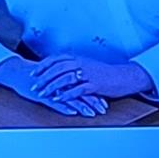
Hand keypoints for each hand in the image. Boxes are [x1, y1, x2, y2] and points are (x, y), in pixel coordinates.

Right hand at [0, 57, 108, 116]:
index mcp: (65, 77)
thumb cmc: (36, 77)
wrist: (18, 72)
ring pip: (70, 98)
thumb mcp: (54, 79)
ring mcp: (52, 89)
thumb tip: (79, 89)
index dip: (95, 94)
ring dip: (82, 106)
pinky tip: (72, 112)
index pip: (84, 86)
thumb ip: (66, 83)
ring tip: (91, 113)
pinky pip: (55, 102)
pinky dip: (64, 107)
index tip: (104, 103)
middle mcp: (61, 82)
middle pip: (80, 92)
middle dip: (93, 102)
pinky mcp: (42, 95)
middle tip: (102, 110)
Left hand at [30, 55, 153, 103]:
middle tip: (34, 86)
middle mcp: (82, 64)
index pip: (56, 59)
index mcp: (79, 58)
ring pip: (65, 79)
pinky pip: (77, 89)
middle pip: (58, 69)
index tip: (33, 73)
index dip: (43, 66)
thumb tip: (58, 69)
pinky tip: (58, 99)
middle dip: (44, 78)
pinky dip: (66, 94)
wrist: (124, 77)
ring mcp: (88, 74)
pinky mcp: (94, 85)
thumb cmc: (104, 73)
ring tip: (43, 94)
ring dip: (52, 87)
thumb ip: (73, 66)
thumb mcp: (87, 65)